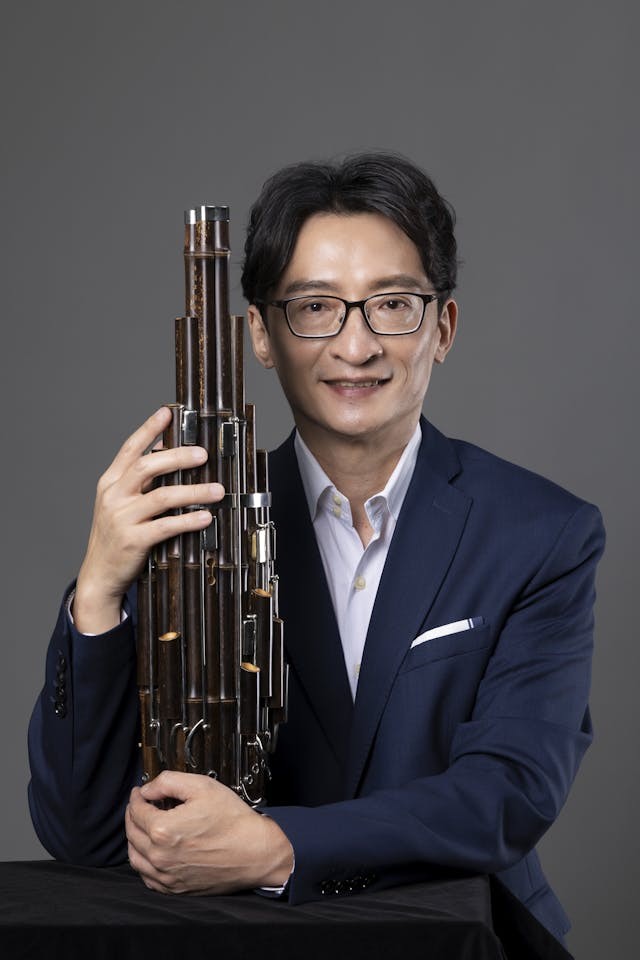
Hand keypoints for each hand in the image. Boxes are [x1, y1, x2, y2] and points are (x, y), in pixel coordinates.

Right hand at [74, 407, 223, 633]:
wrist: (99, 574)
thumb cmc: (116, 535)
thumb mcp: (120, 503)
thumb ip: (139, 481)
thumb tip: (169, 452)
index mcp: (110, 482)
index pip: (130, 449)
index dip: (149, 429)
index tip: (167, 412)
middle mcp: (113, 496)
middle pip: (147, 467)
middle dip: (178, 457)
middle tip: (203, 454)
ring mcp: (121, 518)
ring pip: (162, 496)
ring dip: (194, 491)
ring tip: (218, 490)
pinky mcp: (133, 540)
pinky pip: (166, 526)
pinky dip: (189, 520)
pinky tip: (205, 517)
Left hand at [125, 771, 293, 894]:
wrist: (254, 852)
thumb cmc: (232, 820)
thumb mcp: (202, 786)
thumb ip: (168, 781)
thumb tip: (147, 789)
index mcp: (163, 831)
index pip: (136, 811)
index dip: (136, 797)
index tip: (140, 792)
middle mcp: (160, 857)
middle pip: (132, 833)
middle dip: (133, 815)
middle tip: (140, 804)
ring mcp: (166, 875)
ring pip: (135, 857)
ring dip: (134, 838)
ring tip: (143, 826)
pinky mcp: (175, 888)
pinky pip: (147, 877)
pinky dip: (143, 862)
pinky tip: (151, 851)